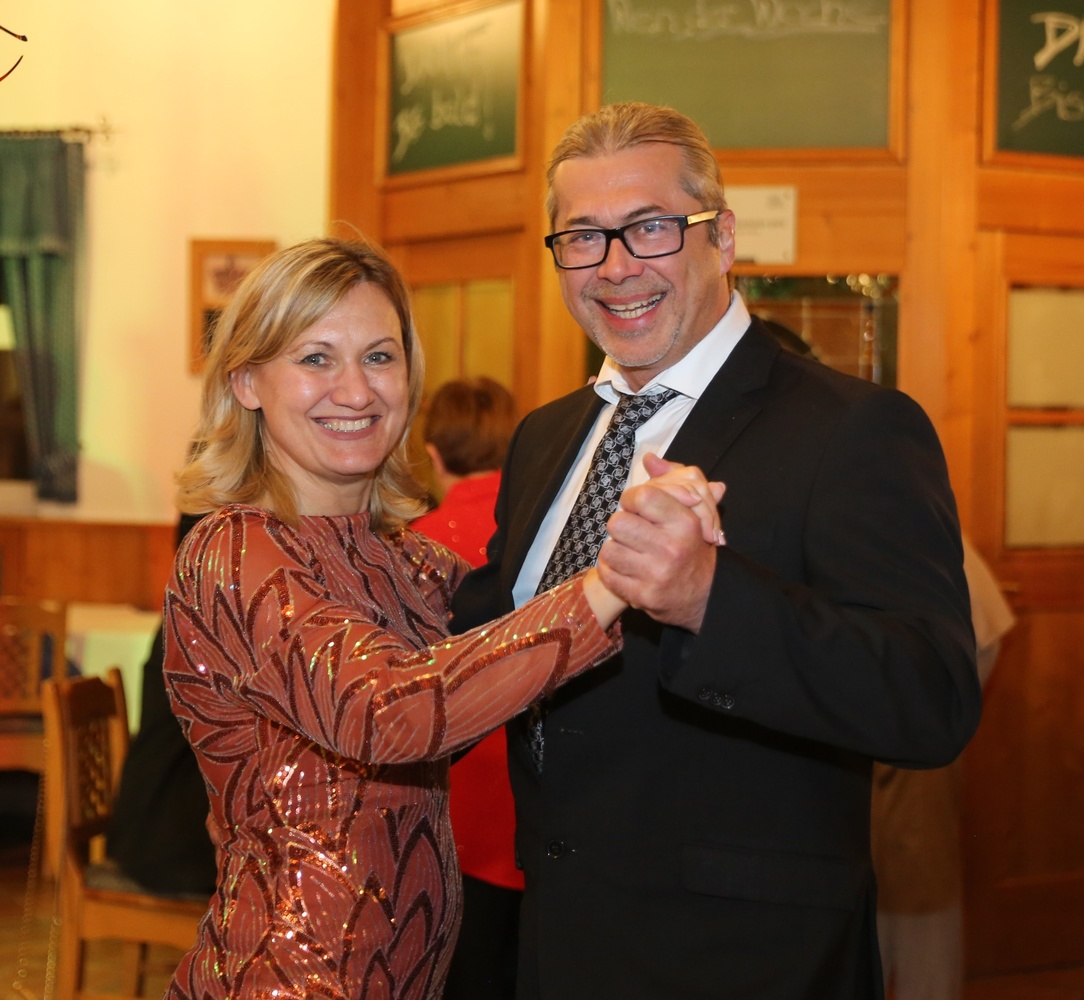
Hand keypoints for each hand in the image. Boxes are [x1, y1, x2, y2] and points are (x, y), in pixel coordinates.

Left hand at [596, 457, 724, 631]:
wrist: (706, 595)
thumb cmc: (692, 547)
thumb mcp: (692, 513)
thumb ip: (672, 482)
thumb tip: (649, 459)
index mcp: (685, 522)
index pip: (642, 496)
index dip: (632, 500)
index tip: (637, 509)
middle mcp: (671, 548)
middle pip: (619, 522)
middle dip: (622, 526)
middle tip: (632, 533)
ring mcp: (656, 574)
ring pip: (610, 550)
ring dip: (616, 550)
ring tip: (630, 552)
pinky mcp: (643, 596)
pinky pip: (608, 574)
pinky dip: (611, 571)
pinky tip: (626, 569)